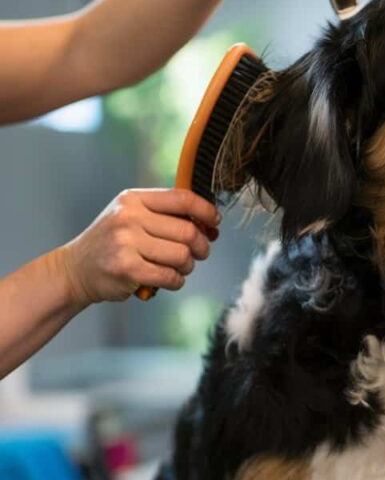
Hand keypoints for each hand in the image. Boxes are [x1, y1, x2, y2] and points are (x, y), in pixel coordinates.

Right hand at [58, 189, 220, 305]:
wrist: (74, 269)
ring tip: (179, 268)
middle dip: (201, 246)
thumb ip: (166, 215)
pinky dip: (176, 281)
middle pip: (188, 231)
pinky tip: (169, 280)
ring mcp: (126, 243)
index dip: (206, 211)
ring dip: (188, 266)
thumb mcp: (132, 216)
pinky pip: (170, 276)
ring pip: (182, 255)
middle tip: (199, 254)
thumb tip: (211, 224)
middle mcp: (128, 217)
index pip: (183, 198)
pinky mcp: (126, 268)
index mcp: (134, 199)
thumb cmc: (113, 242)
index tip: (214, 222)